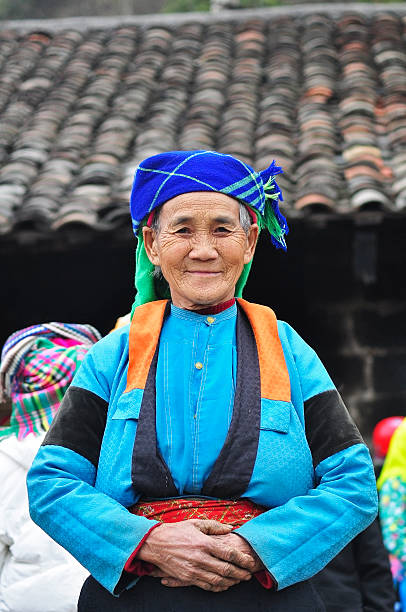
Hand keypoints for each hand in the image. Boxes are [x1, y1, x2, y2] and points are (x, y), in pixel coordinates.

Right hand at [137, 519, 255, 591]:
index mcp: (204, 543)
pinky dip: (218, 587)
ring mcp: (193, 570)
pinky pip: (206, 586)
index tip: (250, 561)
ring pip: (217, 580)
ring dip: (231, 582)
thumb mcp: (196, 523)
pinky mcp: (187, 578)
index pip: (229, 553)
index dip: (242, 559)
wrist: (155, 543)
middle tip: (249, 574)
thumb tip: (231, 528)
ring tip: (239, 580)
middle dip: (240, 573)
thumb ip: (215, 526)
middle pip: (226, 570)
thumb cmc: (176, 531)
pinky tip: (224, 585)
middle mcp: (200, 558)